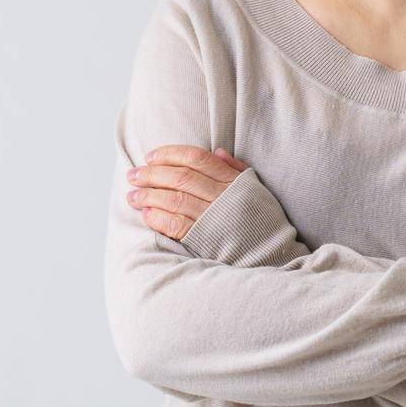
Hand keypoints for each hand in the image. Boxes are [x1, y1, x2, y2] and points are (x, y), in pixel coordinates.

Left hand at [125, 145, 249, 240]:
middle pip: (180, 177)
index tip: (151, 156)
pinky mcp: (205, 240)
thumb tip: (217, 151)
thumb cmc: (261, 220)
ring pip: (174, 200)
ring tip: (132, 195)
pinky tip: (146, 214)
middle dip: (152, 174)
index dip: (170, 154)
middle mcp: (222, 196)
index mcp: (232, 181)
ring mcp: (213, 218)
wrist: (273, 254)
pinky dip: (158, 217)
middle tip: (133, 174)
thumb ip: (236, 169)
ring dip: (149, 195)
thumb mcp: (255, 188)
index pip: (196, 158)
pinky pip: (175, 224)